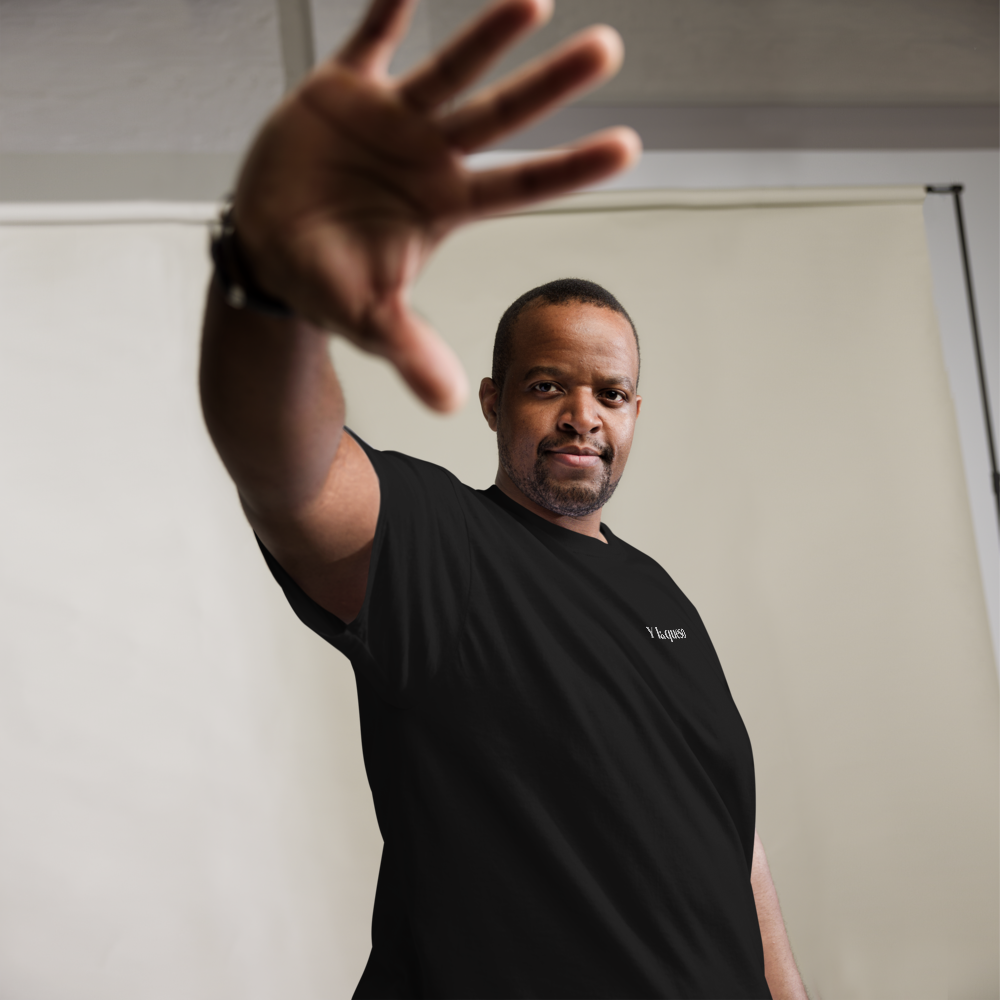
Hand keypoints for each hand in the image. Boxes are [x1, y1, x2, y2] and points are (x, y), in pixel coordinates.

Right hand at [232, 0, 639, 411]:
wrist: (268, 249)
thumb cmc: (326, 282)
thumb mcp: (369, 320)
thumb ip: (411, 351)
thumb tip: (450, 402)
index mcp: (445, 206)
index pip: (521, 186)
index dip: (571, 168)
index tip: (628, 148)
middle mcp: (428, 156)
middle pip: (500, 117)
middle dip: (550, 85)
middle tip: (608, 51)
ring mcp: (389, 120)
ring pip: (449, 69)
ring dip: (488, 35)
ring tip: (534, 0)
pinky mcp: (341, 91)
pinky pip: (369, 39)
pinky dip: (388, 8)